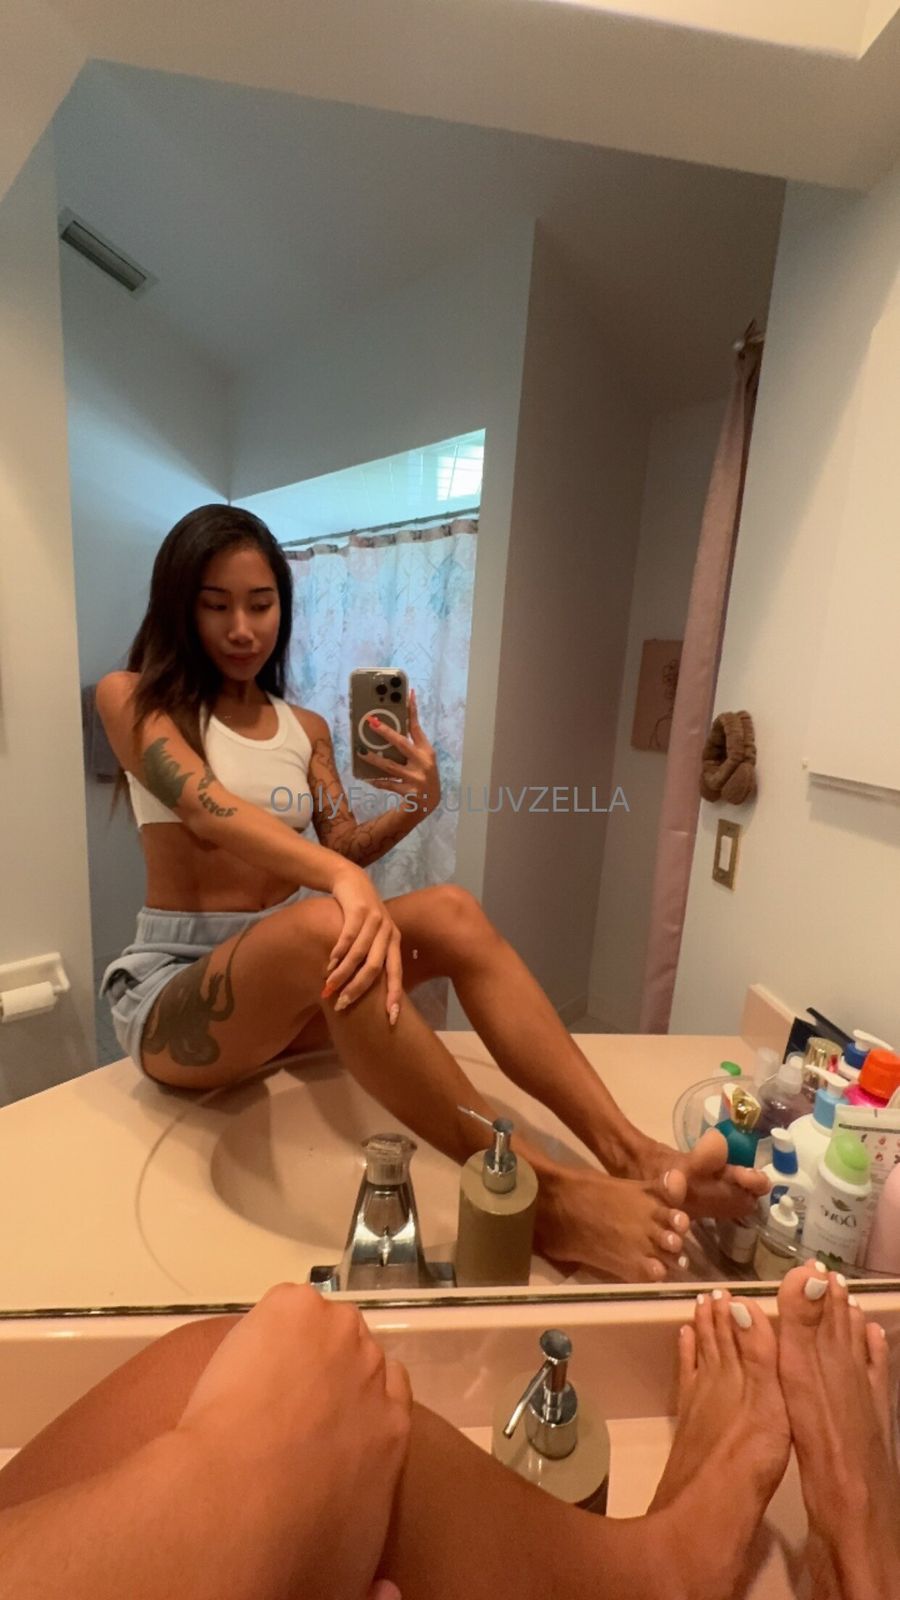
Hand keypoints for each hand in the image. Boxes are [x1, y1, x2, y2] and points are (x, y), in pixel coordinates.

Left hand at [175, 1283, 411, 1599]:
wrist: (238, 1504)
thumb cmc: (290, 1550)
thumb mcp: (345, 1578)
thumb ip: (372, 1579)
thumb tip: (389, 1594)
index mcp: (393, 1436)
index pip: (391, 1397)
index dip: (356, 1403)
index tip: (324, 1422)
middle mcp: (377, 1378)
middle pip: (359, 1353)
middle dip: (327, 1369)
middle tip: (282, 1397)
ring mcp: (338, 1336)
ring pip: (320, 1324)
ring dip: (293, 1343)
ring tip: (252, 1378)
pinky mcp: (296, 1309)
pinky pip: (285, 1304)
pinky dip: (261, 1324)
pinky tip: (237, 1358)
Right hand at [325, 864, 403, 1023]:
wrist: (351, 880)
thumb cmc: (360, 916)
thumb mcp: (372, 937)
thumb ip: (371, 959)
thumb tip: (364, 992)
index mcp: (394, 942)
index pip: (397, 974)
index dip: (394, 996)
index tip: (391, 1019)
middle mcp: (389, 932)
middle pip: (376, 968)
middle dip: (358, 989)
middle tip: (342, 1005)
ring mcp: (375, 920)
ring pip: (360, 955)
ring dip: (343, 974)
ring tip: (329, 987)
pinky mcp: (359, 909)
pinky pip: (349, 936)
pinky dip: (338, 952)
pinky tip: (329, 964)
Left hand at [360, 687, 439, 816]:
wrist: (430, 803)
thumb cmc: (423, 775)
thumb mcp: (423, 759)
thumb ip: (411, 745)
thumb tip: (389, 730)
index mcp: (427, 751)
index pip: (417, 728)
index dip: (412, 711)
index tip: (407, 695)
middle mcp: (423, 763)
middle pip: (402, 744)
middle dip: (386, 732)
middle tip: (371, 722)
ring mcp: (416, 778)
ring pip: (390, 766)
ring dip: (374, 759)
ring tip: (361, 752)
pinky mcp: (409, 792)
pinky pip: (389, 785)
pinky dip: (378, 782)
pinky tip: (367, 778)